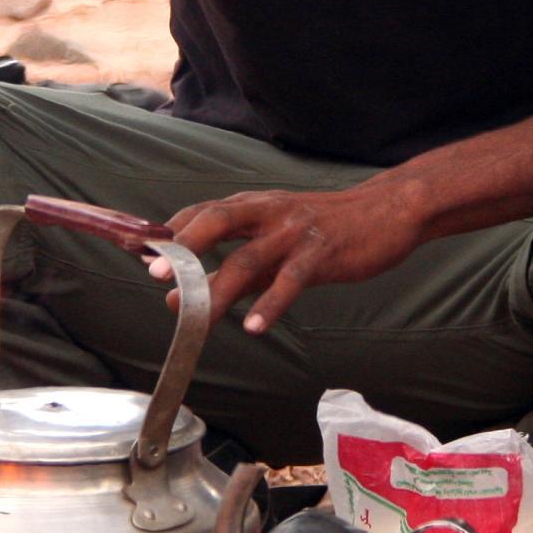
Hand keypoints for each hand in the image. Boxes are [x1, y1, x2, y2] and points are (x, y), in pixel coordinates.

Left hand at [148, 181, 425, 334]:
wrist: (388, 212)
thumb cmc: (330, 228)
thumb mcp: (281, 240)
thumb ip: (243, 265)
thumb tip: (196, 294)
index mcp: (257, 205)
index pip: (205, 212)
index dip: (173, 232)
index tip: (143, 255)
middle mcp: (271, 212)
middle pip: (219, 221)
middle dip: (185, 248)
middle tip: (158, 276)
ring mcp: (297, 231)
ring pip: (250, 257)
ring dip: (219, 288)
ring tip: (197, 317)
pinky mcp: (324, 252)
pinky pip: (292, 279)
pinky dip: (271, 303)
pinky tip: (254, 326)